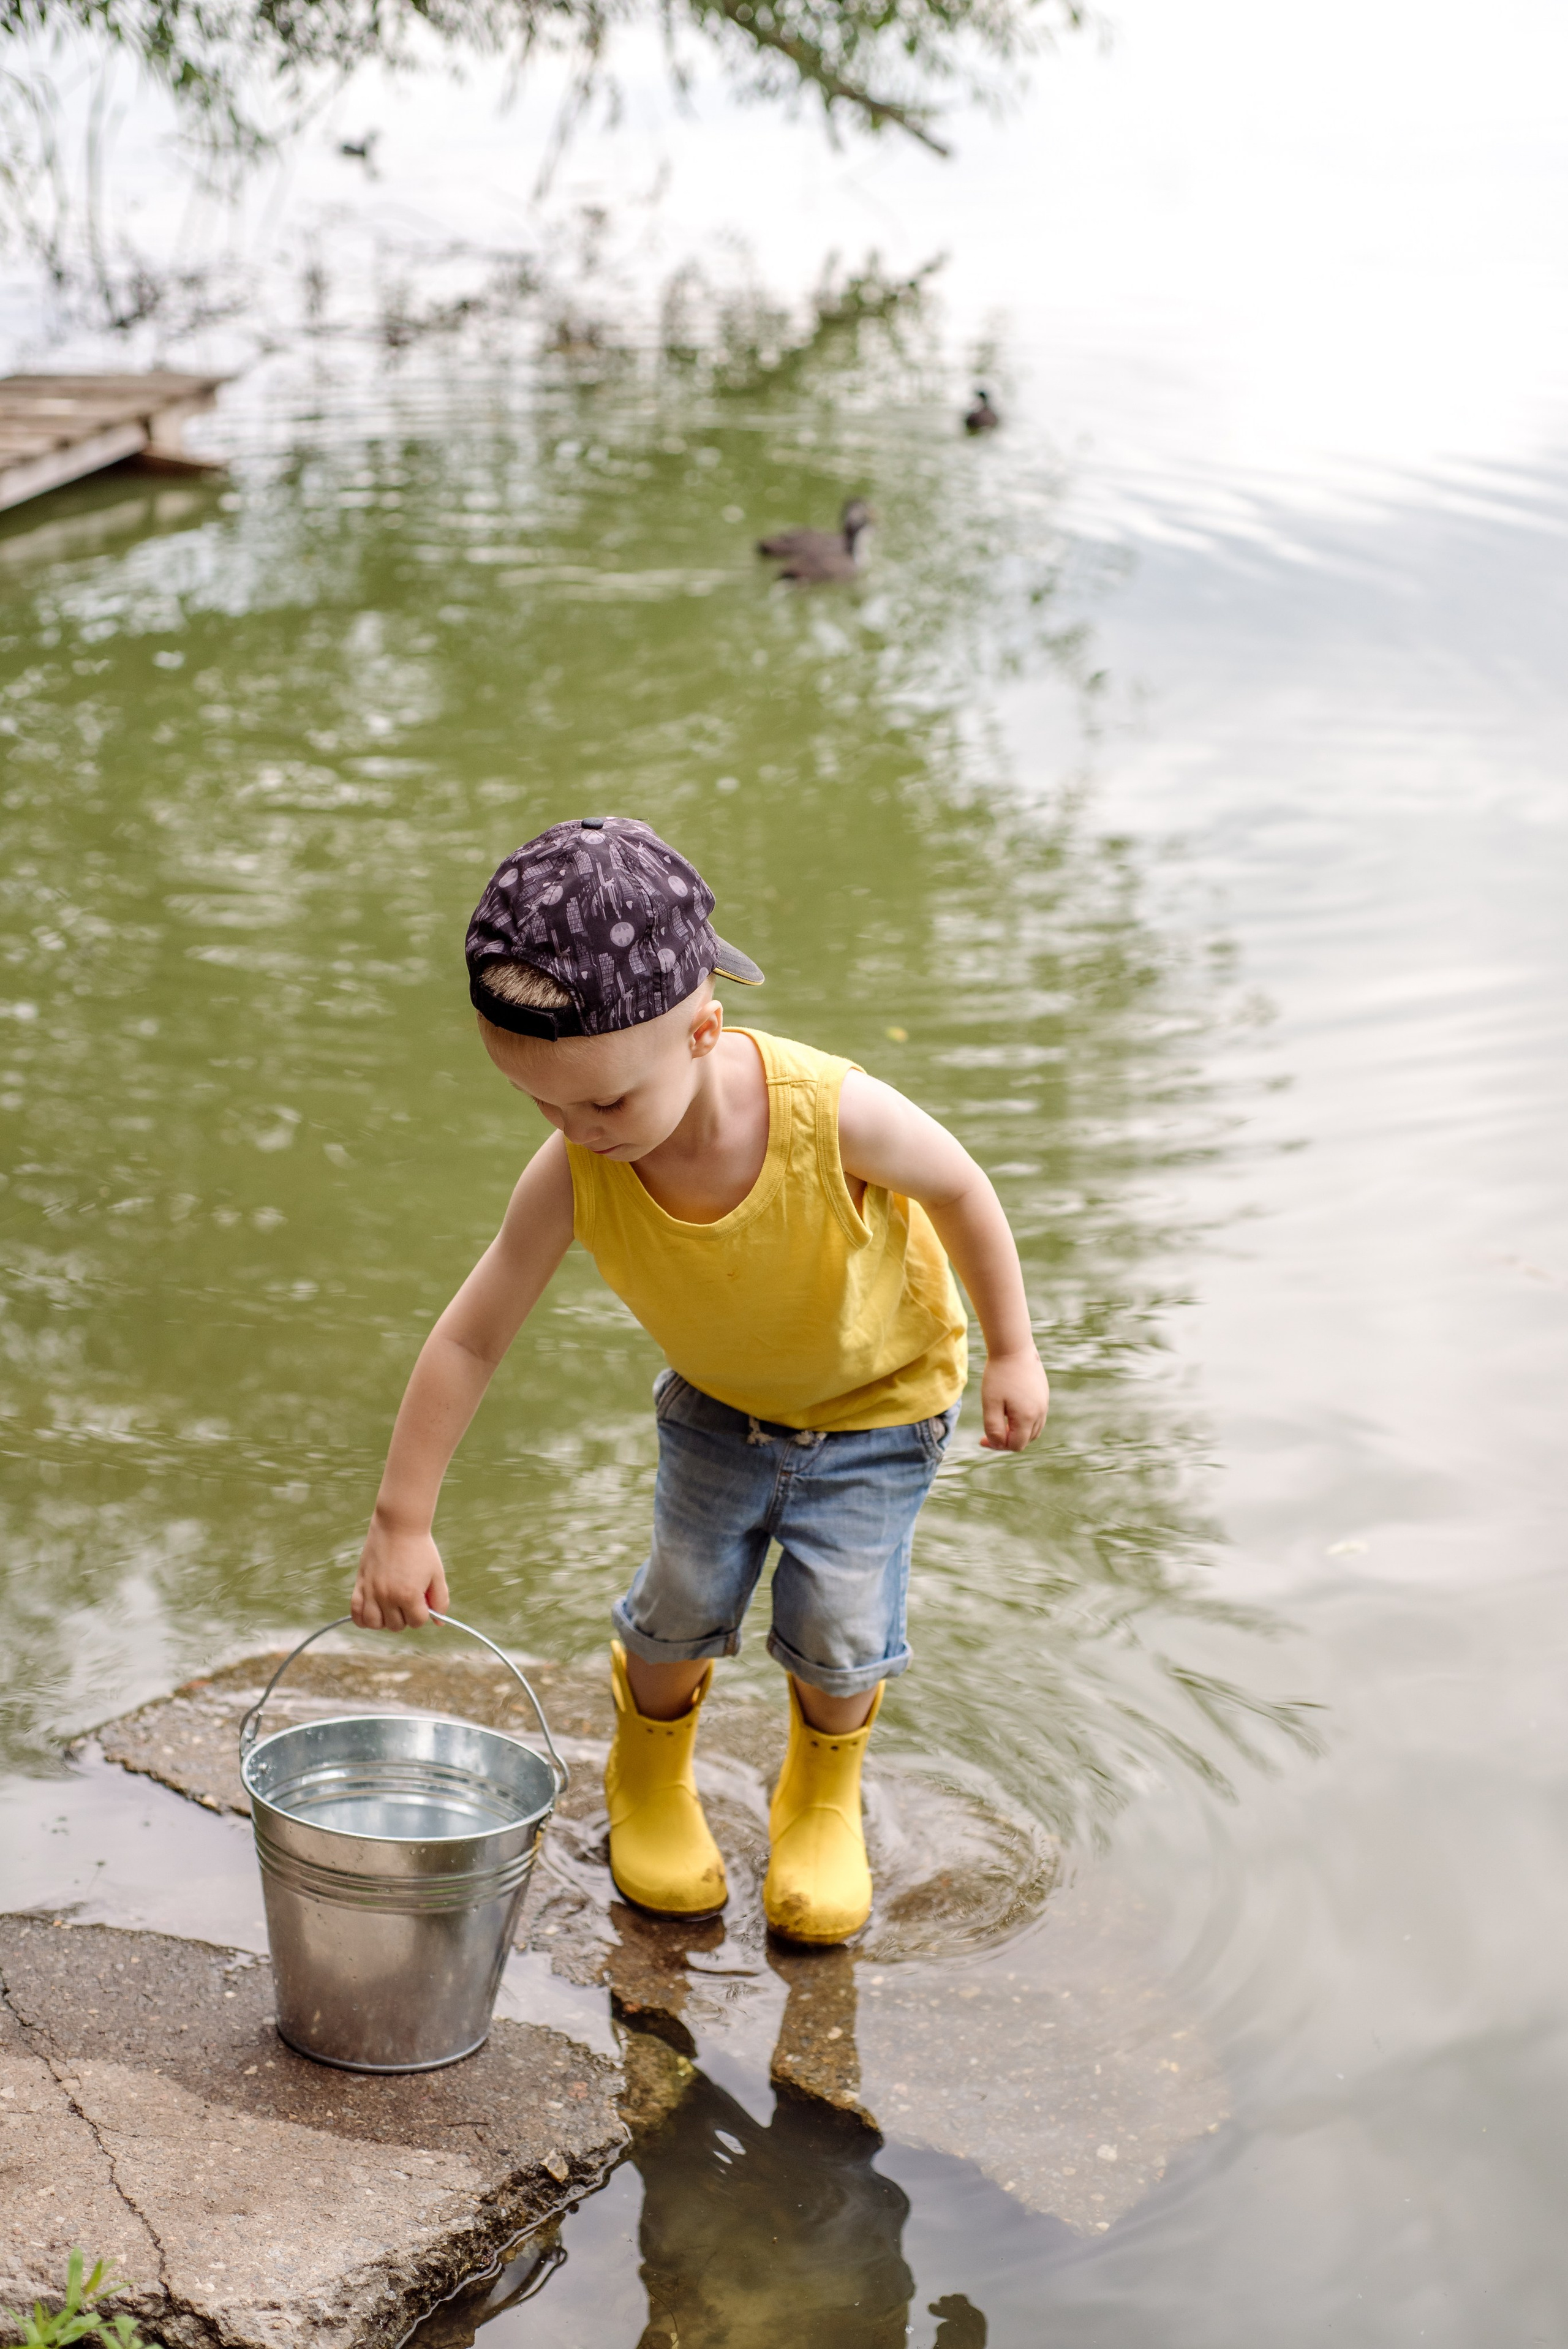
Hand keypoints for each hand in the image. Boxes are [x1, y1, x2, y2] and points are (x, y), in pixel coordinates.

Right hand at [351, 1511, 450, 1629]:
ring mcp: (372, 1590)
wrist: (399, 1525)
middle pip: (397, 1625)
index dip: (423, 1613)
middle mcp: (388, 1596)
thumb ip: (440, 1600)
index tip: (423, 1599)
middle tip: (409, 1599)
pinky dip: (362, 1618)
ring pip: (374, 1623)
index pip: (417, 1622)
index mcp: (409, 1595)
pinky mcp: (360, 1583)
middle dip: (406, 1616)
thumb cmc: (421, 1549)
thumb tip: (439, 1623)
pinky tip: (372, 1612)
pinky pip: (355, 1611)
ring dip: (385, 1620)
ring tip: (392, 1607)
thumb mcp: (437, 1575)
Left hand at [980, 1347, 1049, 1451]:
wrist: (1013, 1347)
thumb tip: (997, 1444)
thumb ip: (993, 1428)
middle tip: (990, 1429)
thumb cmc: (999, 1375)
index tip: (982, 1438)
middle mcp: (1041, 1412)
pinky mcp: (1043, 1394)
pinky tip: (1010, 1407)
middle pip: (1026, 1439)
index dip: (998, 1446)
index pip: (1016, 1445)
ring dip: (1017, 1430)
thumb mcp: (990, 1404)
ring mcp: (1044, 1403)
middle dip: (1008, 1439)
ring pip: (1033, 1429)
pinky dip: (1024, 1420)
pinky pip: (1036, 1416)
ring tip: (1001, 1419)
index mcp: (1028, 1417)